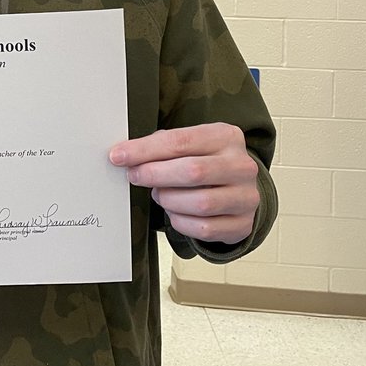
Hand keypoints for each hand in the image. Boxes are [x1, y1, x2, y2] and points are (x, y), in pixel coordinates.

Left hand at [109, 123, 259, 245]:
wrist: (238, 189)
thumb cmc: (206, 162)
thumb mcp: (190, 145)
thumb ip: (162, 146)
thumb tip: (125, 154)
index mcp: (226, 137)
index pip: (181, 141)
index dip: (145, 150)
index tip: (119, 156)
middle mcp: (241, 166)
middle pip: (193, 171)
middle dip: (155, 175)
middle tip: (135, 176)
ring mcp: (246, 196)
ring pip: (200, 203)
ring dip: (169, 200)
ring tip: (160, 194)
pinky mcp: (242, 224)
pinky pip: (204, 228)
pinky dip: (181, 221)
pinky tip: (176, 212)